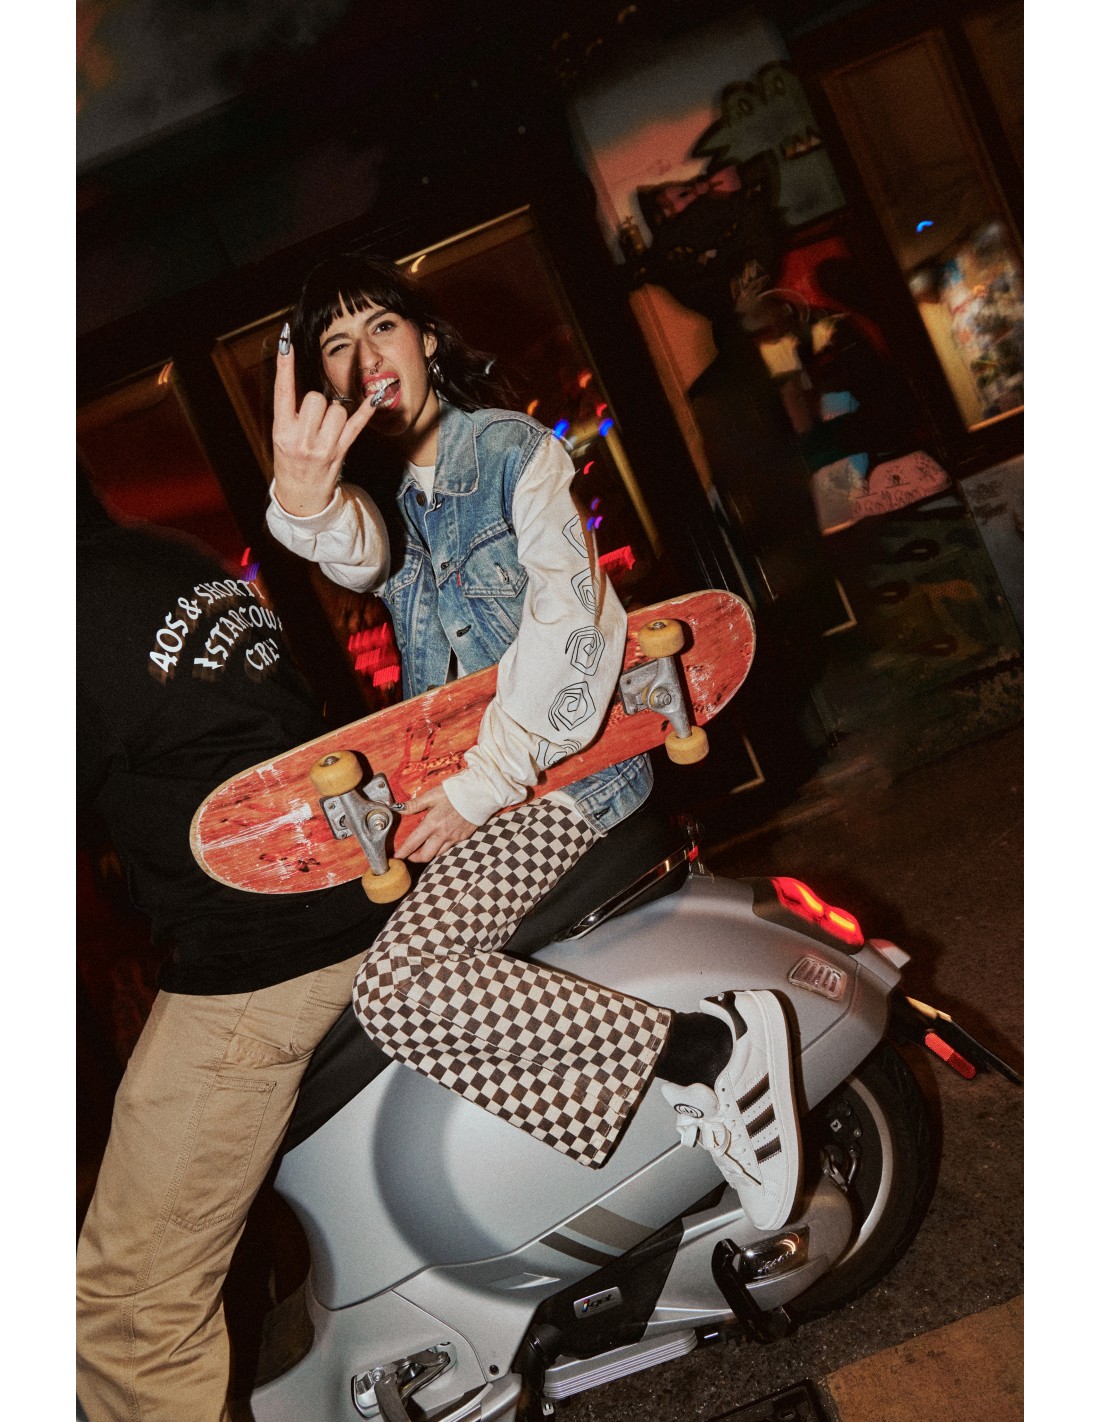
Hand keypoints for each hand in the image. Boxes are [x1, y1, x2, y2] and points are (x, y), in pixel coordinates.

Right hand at [271, 339, 374, 516]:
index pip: (282, 391)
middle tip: (312, 420)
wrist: (300, 496)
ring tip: (325, 430)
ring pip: (337, 409)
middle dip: (317, 403)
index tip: (286, 343)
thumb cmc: (290, 459)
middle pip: (316, 398)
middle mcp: (301, 438)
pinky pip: (357, 424)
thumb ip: (289, 411)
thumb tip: (302, 379)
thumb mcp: (280, 436)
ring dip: (335, 413)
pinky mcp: (341, 451)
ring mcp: (323, 446)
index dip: (284, 366)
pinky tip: (377, 396)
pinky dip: (367, 410)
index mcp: (282, 430)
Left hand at [399, 786, 476, 862]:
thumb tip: (398, 808)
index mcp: (432, 824)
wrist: (479, 794)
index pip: (413, 843)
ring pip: (438, 854)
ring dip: (428, 853)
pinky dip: (441, 847)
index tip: (397, 857)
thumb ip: (414, 804)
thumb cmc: (455, 792)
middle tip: (409, 854)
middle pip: (425, 856)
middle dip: (414, 858)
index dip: (403, 852)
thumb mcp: (432, 795)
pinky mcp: (463, 837)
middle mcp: (442, 834)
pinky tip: (439, 840)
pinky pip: (449, 847)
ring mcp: (454, 838)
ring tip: (423, 848)